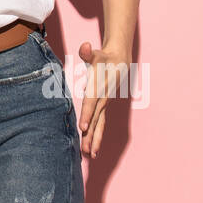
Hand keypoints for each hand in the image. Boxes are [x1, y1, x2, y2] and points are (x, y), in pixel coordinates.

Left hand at [76, 42, 128, 158]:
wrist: (119, 60)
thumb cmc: (105, 57)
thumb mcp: (97, 53)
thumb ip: (89, 52)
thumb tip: (86, 47)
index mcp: (99, 88)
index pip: (92, 103)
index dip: (87, 114)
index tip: (83, 128)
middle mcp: (103, 99)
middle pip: (96, 119)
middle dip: (91, 136)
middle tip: (86, 152)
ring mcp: (104, 104)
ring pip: (99, 125)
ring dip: (94, 140)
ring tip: (89, 155)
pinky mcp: (104, 107)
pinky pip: (100, 123)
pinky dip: (97, 135)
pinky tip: (92, 147)